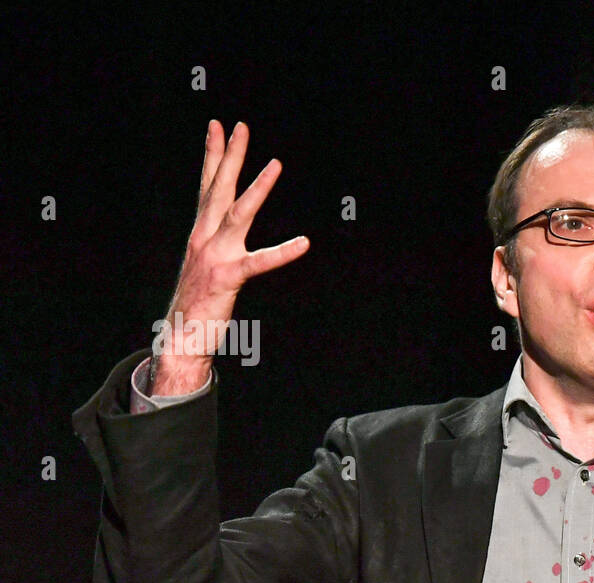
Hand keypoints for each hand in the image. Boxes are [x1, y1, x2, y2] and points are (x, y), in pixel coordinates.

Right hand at [150, 121, 308, 393]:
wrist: (179, 337)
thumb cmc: (196, 303)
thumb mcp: (205, 266)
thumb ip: (215, 245)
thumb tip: (222, 231)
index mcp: (200, 233)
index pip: (207, 185)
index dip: (213, 155)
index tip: (218, 126)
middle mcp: (203, 237)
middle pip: (219, 188)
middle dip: (229, 155)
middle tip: (239, 125)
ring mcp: (215, 256)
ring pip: (238, 213)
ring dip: (257, 187)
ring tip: (275, 164)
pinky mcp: (228, 278)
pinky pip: (260, 262)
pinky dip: (282, 252)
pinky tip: (304, 242)